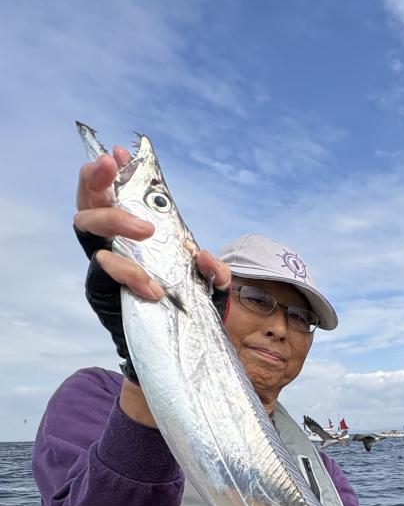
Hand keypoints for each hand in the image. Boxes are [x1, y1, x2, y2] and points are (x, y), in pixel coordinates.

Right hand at [75, 150, 230, 389]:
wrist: (174, 353)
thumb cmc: (186, 313)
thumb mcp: (210, 291)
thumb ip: (213, 272)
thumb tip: (202, 256)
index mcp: (134, 234)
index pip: (114, 194)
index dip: (112, 171)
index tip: (118, 152)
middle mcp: (111, 244)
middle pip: (88, 201)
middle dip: (96, 179)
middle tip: (114, 169)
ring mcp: (102, 265)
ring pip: (87, 228)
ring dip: (114, 221)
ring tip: (146, 232)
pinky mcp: (100, 290)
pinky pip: (103, 270)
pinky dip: (128, 273)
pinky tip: (152, 287)